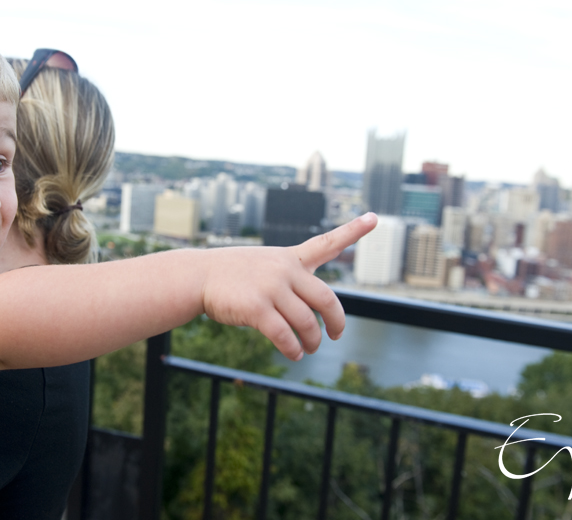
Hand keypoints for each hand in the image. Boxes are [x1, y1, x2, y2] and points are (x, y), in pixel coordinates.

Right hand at [201, 212, 376, 360]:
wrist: (197, 276)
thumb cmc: (231, 276)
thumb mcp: (263, 267)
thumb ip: (289, 283)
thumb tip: (309, 318)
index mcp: (289, 258)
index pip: (326, 242)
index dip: (353, 231)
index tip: (374, 217)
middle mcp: (285, 270)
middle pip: (326, 298)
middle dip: (337, 321)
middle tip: (336, 335)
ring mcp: (271, 288)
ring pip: (307, 322)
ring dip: (311, 341)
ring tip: (308, 349)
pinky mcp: (257, 308)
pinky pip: (285, 335)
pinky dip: (293, 349)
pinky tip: (294, 354)